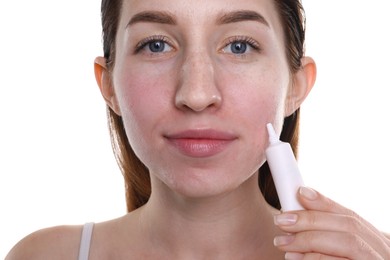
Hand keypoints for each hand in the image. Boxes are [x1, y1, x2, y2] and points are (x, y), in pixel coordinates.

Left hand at [273, 187, 389, 258]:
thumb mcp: (342, 249)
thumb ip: (328, 230)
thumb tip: (303, 196)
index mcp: (375, 241)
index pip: (350, 215)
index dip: (323, 202)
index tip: (299, 193)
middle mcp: (381, 251)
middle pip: (347, 226)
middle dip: (310, 221)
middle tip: (280, 221)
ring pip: (347, 244)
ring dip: (310, 240)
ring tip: (283, 243)